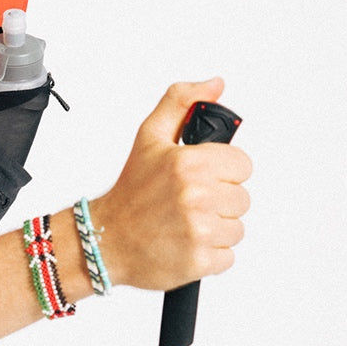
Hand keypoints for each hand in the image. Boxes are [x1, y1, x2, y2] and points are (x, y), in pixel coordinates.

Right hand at [94, 78, 251, 290]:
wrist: (103, 239)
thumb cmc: (130, 192)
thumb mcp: (149, 137)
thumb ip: (181, 102)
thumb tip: (215, 84)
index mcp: (190, 163)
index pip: (243, 165)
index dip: (224, 172)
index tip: (203, 179)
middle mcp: (196, 196)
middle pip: (242, 199)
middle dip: (219, 202)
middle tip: (189, 204)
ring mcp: (198, 231)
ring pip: (237, 228)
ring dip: (216, 229)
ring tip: (186, 224)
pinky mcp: (199, 261)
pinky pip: (228, 257)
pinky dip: (210, 255)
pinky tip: (186, 243)